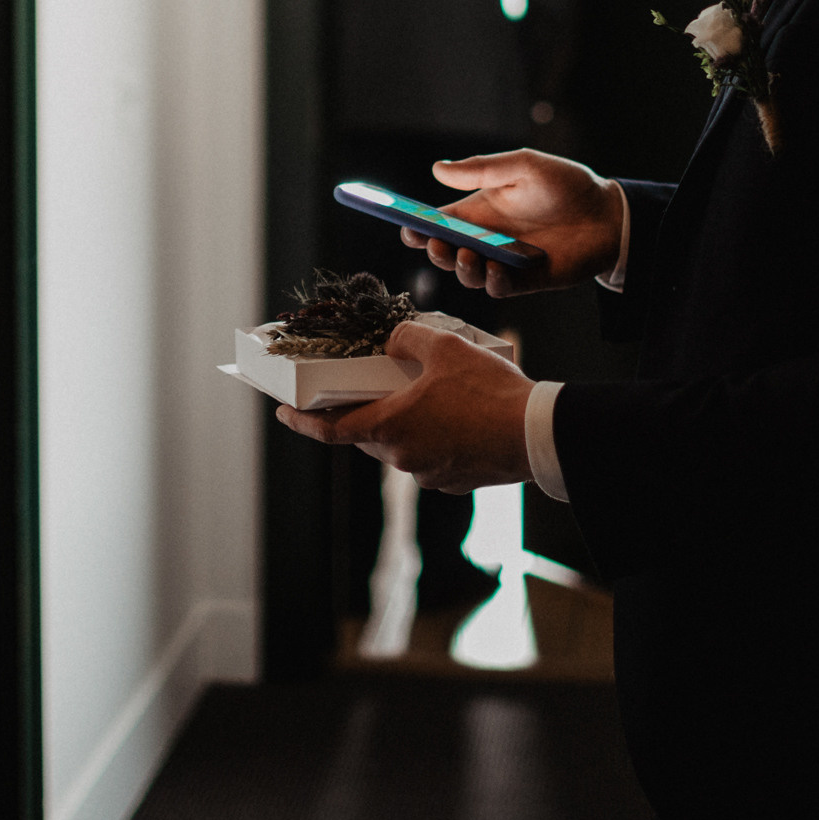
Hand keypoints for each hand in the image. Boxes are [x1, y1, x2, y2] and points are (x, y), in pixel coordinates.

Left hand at [273, 322, 532, 491]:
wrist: (536, 435)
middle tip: (372, 386)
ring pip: (402, 445)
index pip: (330, 430)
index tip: (282, 413)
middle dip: (365, 411)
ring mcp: (428, 474)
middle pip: (368, 435)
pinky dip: (433, 436)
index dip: (301, 422)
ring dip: (405, 422)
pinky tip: (457, 415)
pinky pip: (431, 456)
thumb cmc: (488, 391)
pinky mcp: (454, 481)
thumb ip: (407, 338)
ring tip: (430, 393)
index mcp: (389, 428)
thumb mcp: (444, 346)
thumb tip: (393, 341)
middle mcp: (402, 458)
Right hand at [405, 149, 620, 296]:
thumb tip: (438, 168)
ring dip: (460, 269)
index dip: (418, 226)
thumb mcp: (524, 165)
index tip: (406, 226)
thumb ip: (482, 169)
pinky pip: (499, 289)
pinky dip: (492, 282)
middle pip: (445, 252)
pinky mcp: (526, 281)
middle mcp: (486, 238)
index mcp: (479, 210)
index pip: (438, 222)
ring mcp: (504, 262)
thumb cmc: (566, 185)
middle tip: (438, 243)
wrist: (609, 214)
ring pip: (467, 275)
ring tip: (467, 255)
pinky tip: (497, 269)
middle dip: (434, 250)